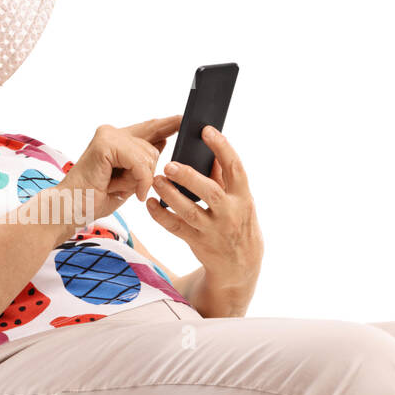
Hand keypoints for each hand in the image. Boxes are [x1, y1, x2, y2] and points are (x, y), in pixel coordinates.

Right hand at [58, 115, 182, 224]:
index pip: (150, 128)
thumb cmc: (94, 198)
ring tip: (116, 187)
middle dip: (146, 173)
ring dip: (138, 180)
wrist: (69, 209)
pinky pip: (139, 162)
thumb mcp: (129, 180)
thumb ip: (143, 160)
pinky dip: (138, 180)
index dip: (168, 124)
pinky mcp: (105, 144)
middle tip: (122, 186)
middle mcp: (112, 132)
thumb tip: (164, 140)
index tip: (184, 119)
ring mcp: (107, 135)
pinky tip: (126, 191)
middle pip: (153, 148)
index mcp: (118, 139)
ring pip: (148, 156)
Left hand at [147, 125, 263, 287]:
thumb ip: (224, 177)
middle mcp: (230, 213)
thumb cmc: (237, 221)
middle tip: (169, 164)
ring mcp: (214, 230)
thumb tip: (209, 150)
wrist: (240, 265)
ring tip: (156, 180)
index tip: (206, 130)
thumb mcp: (240, 200)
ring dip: (170, 195)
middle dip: (189, 177)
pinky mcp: (198, 243)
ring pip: (190, 211)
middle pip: (209, 192)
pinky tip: (151, 203)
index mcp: (244, 197)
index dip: (222, 147)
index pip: (235, 168)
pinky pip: (176, 228)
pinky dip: (161, 215)